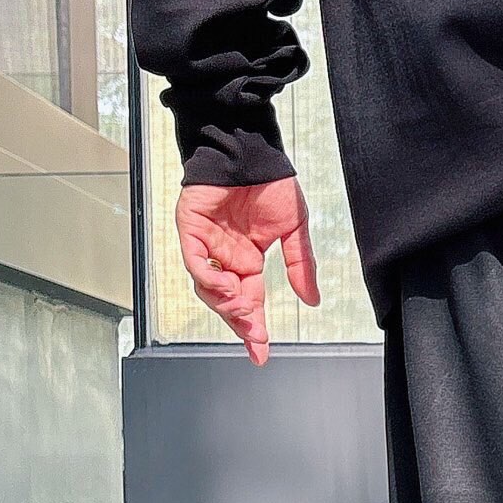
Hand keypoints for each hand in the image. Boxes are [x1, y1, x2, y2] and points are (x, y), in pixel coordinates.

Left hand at [174, 179, 320, 364]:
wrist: (252, 149)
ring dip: (224, 303)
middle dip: (240, 322)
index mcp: (248, 260)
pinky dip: (207, 276)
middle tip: (255, 336)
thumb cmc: (272, 183)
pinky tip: (225, 286)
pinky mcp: (191, 227)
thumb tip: (311, 300)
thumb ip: (301, 266)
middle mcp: (225, 257)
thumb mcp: (295, 230)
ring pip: (207, 286)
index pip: (250, 301)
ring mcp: (206, 243)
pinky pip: (193, 259)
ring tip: (242, 309)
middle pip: (228, 301)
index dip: (254, 328)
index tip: (261, 353)